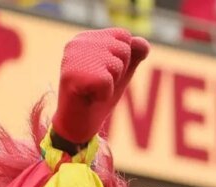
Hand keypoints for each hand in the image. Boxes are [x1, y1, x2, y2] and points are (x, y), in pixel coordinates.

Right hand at [52, 29, 149, 147]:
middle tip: (100, 82)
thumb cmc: (100, 96)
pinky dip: (105, 93)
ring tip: (94, 89)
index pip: (123, 35)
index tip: (108, 71)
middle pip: (123, 49)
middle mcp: (77, 42)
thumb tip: (142, 42)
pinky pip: (107, 81)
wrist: (79, 122)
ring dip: (112, 82)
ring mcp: (72, 57)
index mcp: (87, 38)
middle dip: (120, 71)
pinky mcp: (72, 74)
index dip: (125, 59)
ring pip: (116, 64)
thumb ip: (134, 55)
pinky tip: (90, 96)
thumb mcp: (122, 72)